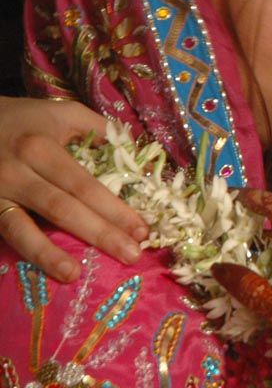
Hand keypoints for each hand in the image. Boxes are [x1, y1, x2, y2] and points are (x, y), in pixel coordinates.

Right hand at [0, 96, 147, 280]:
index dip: (113, 208)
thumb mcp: (61, 112)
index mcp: (41, 148)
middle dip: (100, 234)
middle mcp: (19, 173)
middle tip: (132, 255)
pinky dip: (28, 253)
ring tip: (76, 275)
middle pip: (63, 209)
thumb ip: (98, 127)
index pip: (84, 184)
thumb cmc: (24, 119)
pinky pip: (9, 234)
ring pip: (26, 229)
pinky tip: (48, 268)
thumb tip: (132, 150)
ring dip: (52, 255)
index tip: (142, 229)